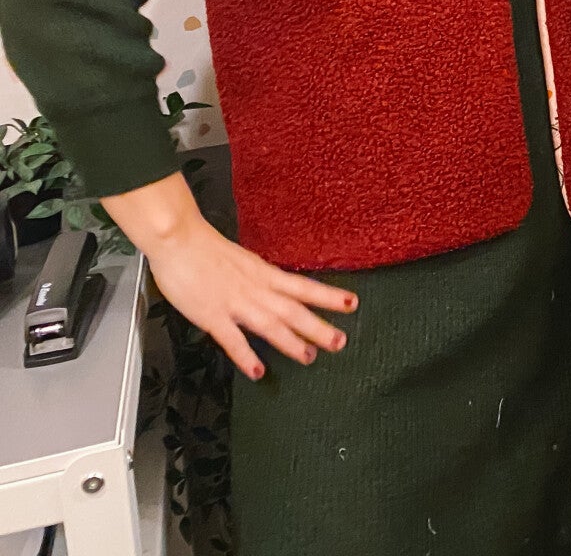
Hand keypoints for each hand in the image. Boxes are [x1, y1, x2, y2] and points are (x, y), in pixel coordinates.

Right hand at [145, 220, 355, 380]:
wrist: (178, 239)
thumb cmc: (205, 249)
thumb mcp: (243, 262)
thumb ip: (258, 278)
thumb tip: (273, 290)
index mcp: (264, 274)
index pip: (303, 286)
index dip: (328, 295)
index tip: (351, 303)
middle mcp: (256, 288)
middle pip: (293, 309)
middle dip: (318, 327)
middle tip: (340, 342)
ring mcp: (235, 302)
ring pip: (270, 324)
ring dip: (291, 342)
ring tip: (309, 357)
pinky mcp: (211, 315)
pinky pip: (232, 339)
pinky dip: (246, 355)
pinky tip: (257, 371)